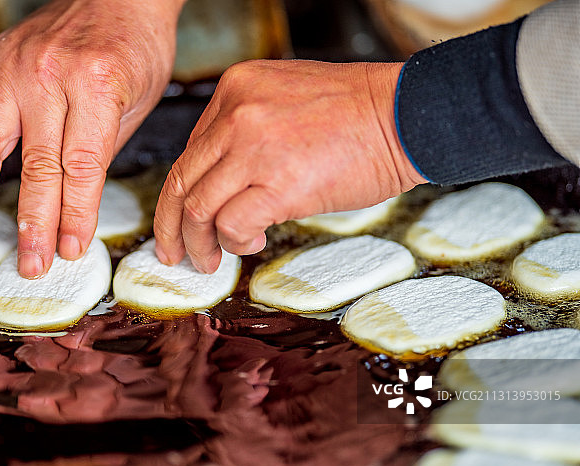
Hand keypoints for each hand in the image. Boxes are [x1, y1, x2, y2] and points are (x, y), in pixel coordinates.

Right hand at [0, 0, 183, 277]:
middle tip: (29, 264)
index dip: (75, 215)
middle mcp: (50, 76)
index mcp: (97, 85)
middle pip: (36, 165)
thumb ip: (101, 151)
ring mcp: (12, 67)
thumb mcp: (136, 102)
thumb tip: (74, 207)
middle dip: (32, 223)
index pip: (81, 167)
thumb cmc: (135, 49)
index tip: (70, 250)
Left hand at [153, 60, 426, 272]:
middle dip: (172, 227)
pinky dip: (235, 243)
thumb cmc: (360, 115)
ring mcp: (254, 147)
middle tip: (174, 253)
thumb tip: (225, 185)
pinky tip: (252, 244)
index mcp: (236, 89)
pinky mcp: (279, 182)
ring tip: (212, 260)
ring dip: (201, 243)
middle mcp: (236, 114)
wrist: (409, 114)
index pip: (190, 152)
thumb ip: (247, 133)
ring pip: (198, 208)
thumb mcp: (287, 102)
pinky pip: (232, 224)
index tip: (180, 220)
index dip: (182, 194)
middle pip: (181, 181)